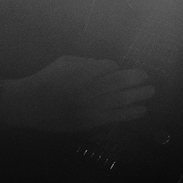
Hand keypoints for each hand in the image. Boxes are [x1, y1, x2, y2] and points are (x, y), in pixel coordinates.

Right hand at [2, 55, 154, 132]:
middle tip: (147, 78)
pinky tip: (142, 110)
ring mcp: (95, 104)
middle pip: (123, 81)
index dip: (116, 68)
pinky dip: (131, 113)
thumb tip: (104, 65)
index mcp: (88, 70)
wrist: (31, 104)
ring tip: (151, 92)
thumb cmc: (47, 79)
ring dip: (140, 94)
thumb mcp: (66, 62)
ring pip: (124, 98)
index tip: (117, 70)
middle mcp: (94, 86)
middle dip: (137, 78)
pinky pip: (117, 117)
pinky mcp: (93, 120)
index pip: (111, 66)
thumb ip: (86, 62)